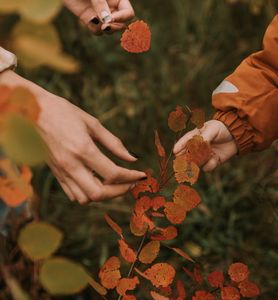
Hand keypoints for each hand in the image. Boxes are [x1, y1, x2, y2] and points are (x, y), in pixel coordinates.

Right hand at [0, 71, 145, 203]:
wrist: (31, 111)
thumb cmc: (63, 112)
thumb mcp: (92, 123)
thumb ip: (113, 143)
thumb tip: (132, 159)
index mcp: (83, 149)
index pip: (113, 174)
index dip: (131, 177)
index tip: (141, 175)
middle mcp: (71, 165)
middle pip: (99, 193)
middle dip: (120, 191)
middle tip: (130, 183)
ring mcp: (61, 172)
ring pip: (86, 198)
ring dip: (104, 195)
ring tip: (115, 184)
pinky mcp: (56, 174)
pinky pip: (74, 194)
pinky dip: (89, 194)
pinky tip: (97, 182)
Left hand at [64, 0, 133, 34]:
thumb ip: (100, 3)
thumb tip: (107, 21)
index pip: (128, 13)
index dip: (122, 18)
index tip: (111, 19)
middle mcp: (111, 8)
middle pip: (121, 25)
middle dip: (114, 27)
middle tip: (105, 27)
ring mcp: (101, 15)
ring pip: (109, 30)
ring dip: (105, 30)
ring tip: (97, 22)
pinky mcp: (90, 20)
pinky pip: (97, 31)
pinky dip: (94, 29)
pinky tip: (90, 21)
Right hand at [173, 120, 237, 171]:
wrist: (237, 135)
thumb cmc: (222, 128)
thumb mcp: (212, 129)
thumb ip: (203, 138)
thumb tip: (196, 147)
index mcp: (194, 136)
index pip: (184, 142)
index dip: (179, 147)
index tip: (175, 152)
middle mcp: (197, 147)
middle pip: (186, 156)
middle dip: (186, 159)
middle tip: (186, 161)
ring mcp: (204, 155)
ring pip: (196, 163)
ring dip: (201, 160)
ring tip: (210, 154)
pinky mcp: (212, 162)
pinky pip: (207, 168)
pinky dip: (211, 164)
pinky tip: (216, 158)